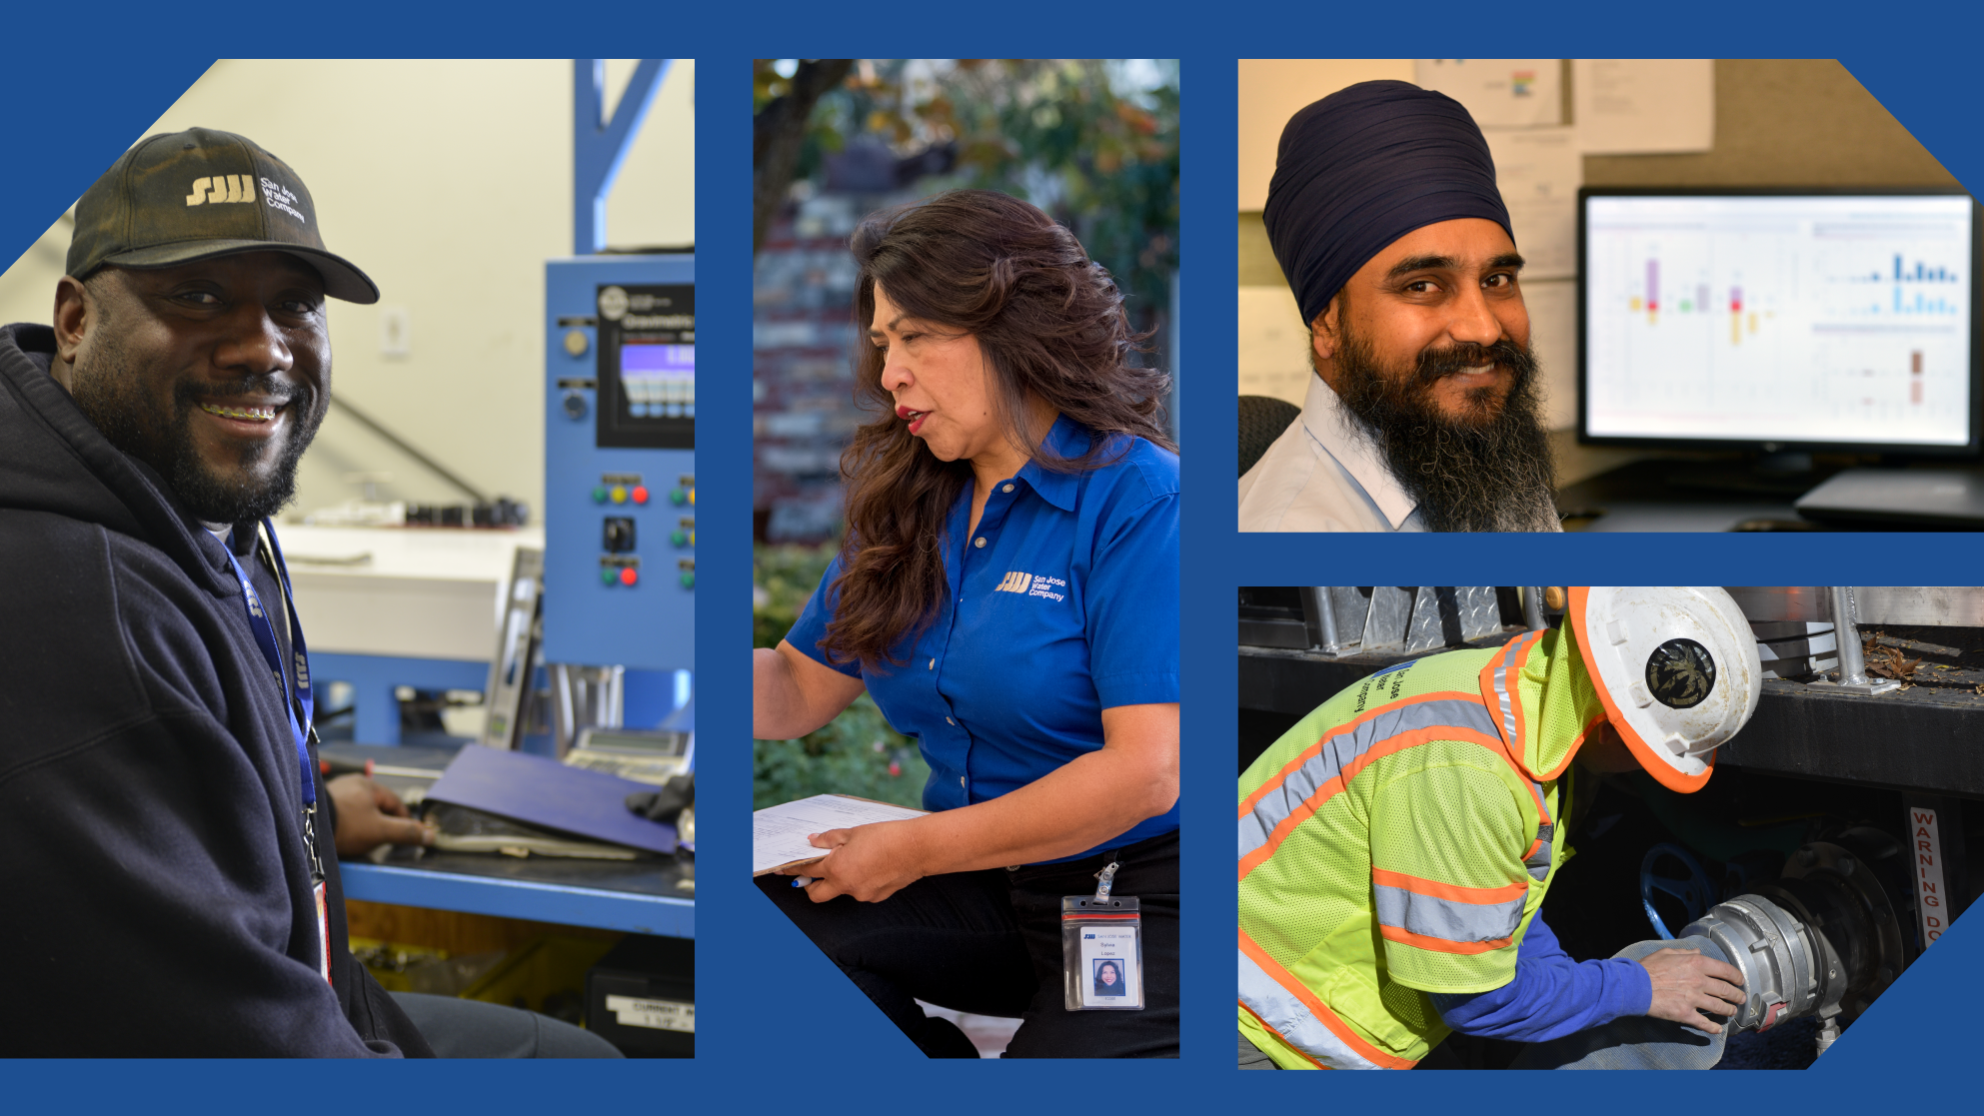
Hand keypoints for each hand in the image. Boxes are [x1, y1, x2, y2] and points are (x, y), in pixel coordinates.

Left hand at [327, 775, 433, 857]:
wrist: (305, 825)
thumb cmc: (345, 824)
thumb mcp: (380, 830)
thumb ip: (406, 832)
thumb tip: (430, 835)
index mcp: (370, 785)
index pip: (396, 802)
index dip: (405, 819)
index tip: (407, 832)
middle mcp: (352, 783)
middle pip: (376, 804)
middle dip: (383, 820)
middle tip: (385, 837)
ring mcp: (335, 792)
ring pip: (357, 807)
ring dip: (363, 821)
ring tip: (364, 837)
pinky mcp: (321, 802)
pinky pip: (341, 811)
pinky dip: (347, 821)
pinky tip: (344, 832)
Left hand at [776, 820, 924, 903]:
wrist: (918, 848)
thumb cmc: (887, 836)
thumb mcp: (854, 832)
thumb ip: (830, 839)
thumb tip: (814, 841)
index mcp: (837, 868)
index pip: (808, 870)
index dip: (796, 867)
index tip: (787, 867)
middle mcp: (846, 886)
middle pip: (816, 894)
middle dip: (810, 886)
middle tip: (812, 873)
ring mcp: (861, 894)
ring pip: (840, 891)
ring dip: (839, 880)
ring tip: (852, 861)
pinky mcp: (876, 897)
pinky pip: (859, 891)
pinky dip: (858, 881)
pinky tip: (870, 866)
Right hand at [1638, 947, 1746, 1033]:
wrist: (1634, 986)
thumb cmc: (1648, 968)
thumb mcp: (1666, 952)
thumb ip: (1685, 952)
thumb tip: (1698, 952)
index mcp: (1695, 963)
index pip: (1725, 970)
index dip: (1736, 976)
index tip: (1740, 981)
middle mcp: (1699, 981)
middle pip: (1726, 990)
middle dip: (1737, 995)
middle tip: (1740, 998)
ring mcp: (1693, 999)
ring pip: (1720, 1007)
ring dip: (1729, 1010)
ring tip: (1732, 1012)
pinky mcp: (1685, 1014)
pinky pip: (1704, 1023)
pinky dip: (1713, 1028)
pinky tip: (1717, 1030)